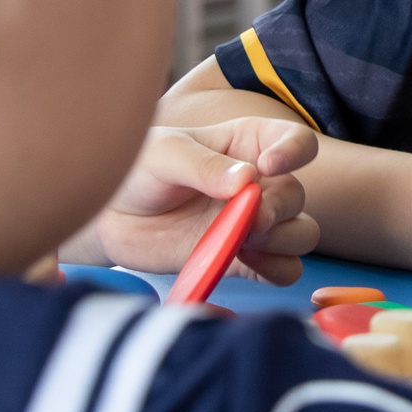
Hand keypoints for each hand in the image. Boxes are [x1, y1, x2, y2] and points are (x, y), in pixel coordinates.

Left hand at [61, 118, 321, 283]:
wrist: (110, 217)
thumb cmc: (139, 170)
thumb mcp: (164, 154)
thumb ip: (203, 166)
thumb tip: (247, 180)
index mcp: (249, 145)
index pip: (297, 142)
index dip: (294, 152)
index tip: (268, 166)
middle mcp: (262, 184)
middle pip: (296, 195)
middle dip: (279, 208)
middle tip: (252, 219)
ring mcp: (255, 224)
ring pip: (301, 233)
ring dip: (283, 240)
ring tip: (246, 242)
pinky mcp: (244, 260)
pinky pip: (285, 269)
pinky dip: (277, 269)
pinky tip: (246, 261)